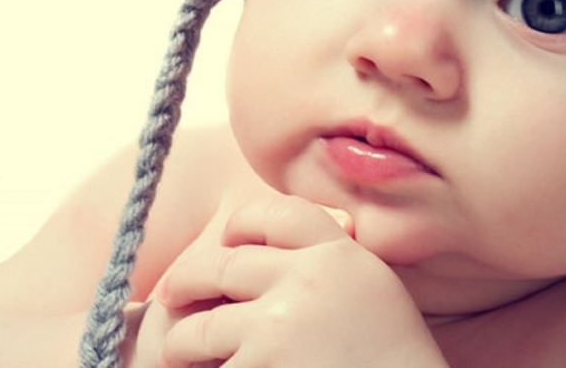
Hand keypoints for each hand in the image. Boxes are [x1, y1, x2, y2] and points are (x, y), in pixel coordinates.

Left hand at [152, 194, 445, 366]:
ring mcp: (279, 324)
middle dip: (190, 280)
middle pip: (224, 264)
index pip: (278, 213)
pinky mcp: (258, 366)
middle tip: (172, 295)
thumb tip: (262, 250)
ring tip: (181, 353)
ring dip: (185, 342)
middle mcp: (310, 279)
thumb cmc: (393, 366)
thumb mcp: (376, 298)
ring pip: (203, 325)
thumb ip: (332, 268)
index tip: (226, 241)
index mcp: (343, 256)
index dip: (243, 224)